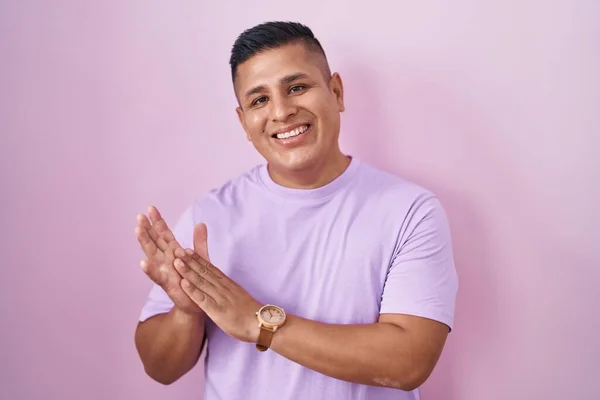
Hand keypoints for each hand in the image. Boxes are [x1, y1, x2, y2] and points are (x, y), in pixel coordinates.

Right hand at [135, 205, 203, 315]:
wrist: (198, 303)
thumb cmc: (196, 279)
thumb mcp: (200, 258)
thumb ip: (199, 241)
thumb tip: (200, 223)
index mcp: (174, 252)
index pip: (164, 234)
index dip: (158, 221)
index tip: (151, 208)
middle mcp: (166, 260)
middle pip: (155, 241)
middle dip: (147, 228)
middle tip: (139, 216)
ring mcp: (165, 271)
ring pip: (152, 254)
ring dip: (145, 243)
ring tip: (137, 230)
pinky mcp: (167, 284)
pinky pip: (157, 276)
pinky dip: (150, 270)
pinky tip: (143, 262)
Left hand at [172, 226, 262, 342]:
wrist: (262, 323)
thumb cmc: (251, 313)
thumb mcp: (239, 296)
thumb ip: (229, 290)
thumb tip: (222, 285)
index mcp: (228, 284)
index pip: (211, 268)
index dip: (198, 259)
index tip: (188, 250)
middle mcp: (223, 288)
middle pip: (204, 272)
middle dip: (190, 260)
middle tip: (177, 249)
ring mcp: (220, 298)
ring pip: (201, 282)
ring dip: (188, 271)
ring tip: (176, 261)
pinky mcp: (218, 311)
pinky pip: (203, 299)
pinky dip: (192, 291)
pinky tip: (183, 284)